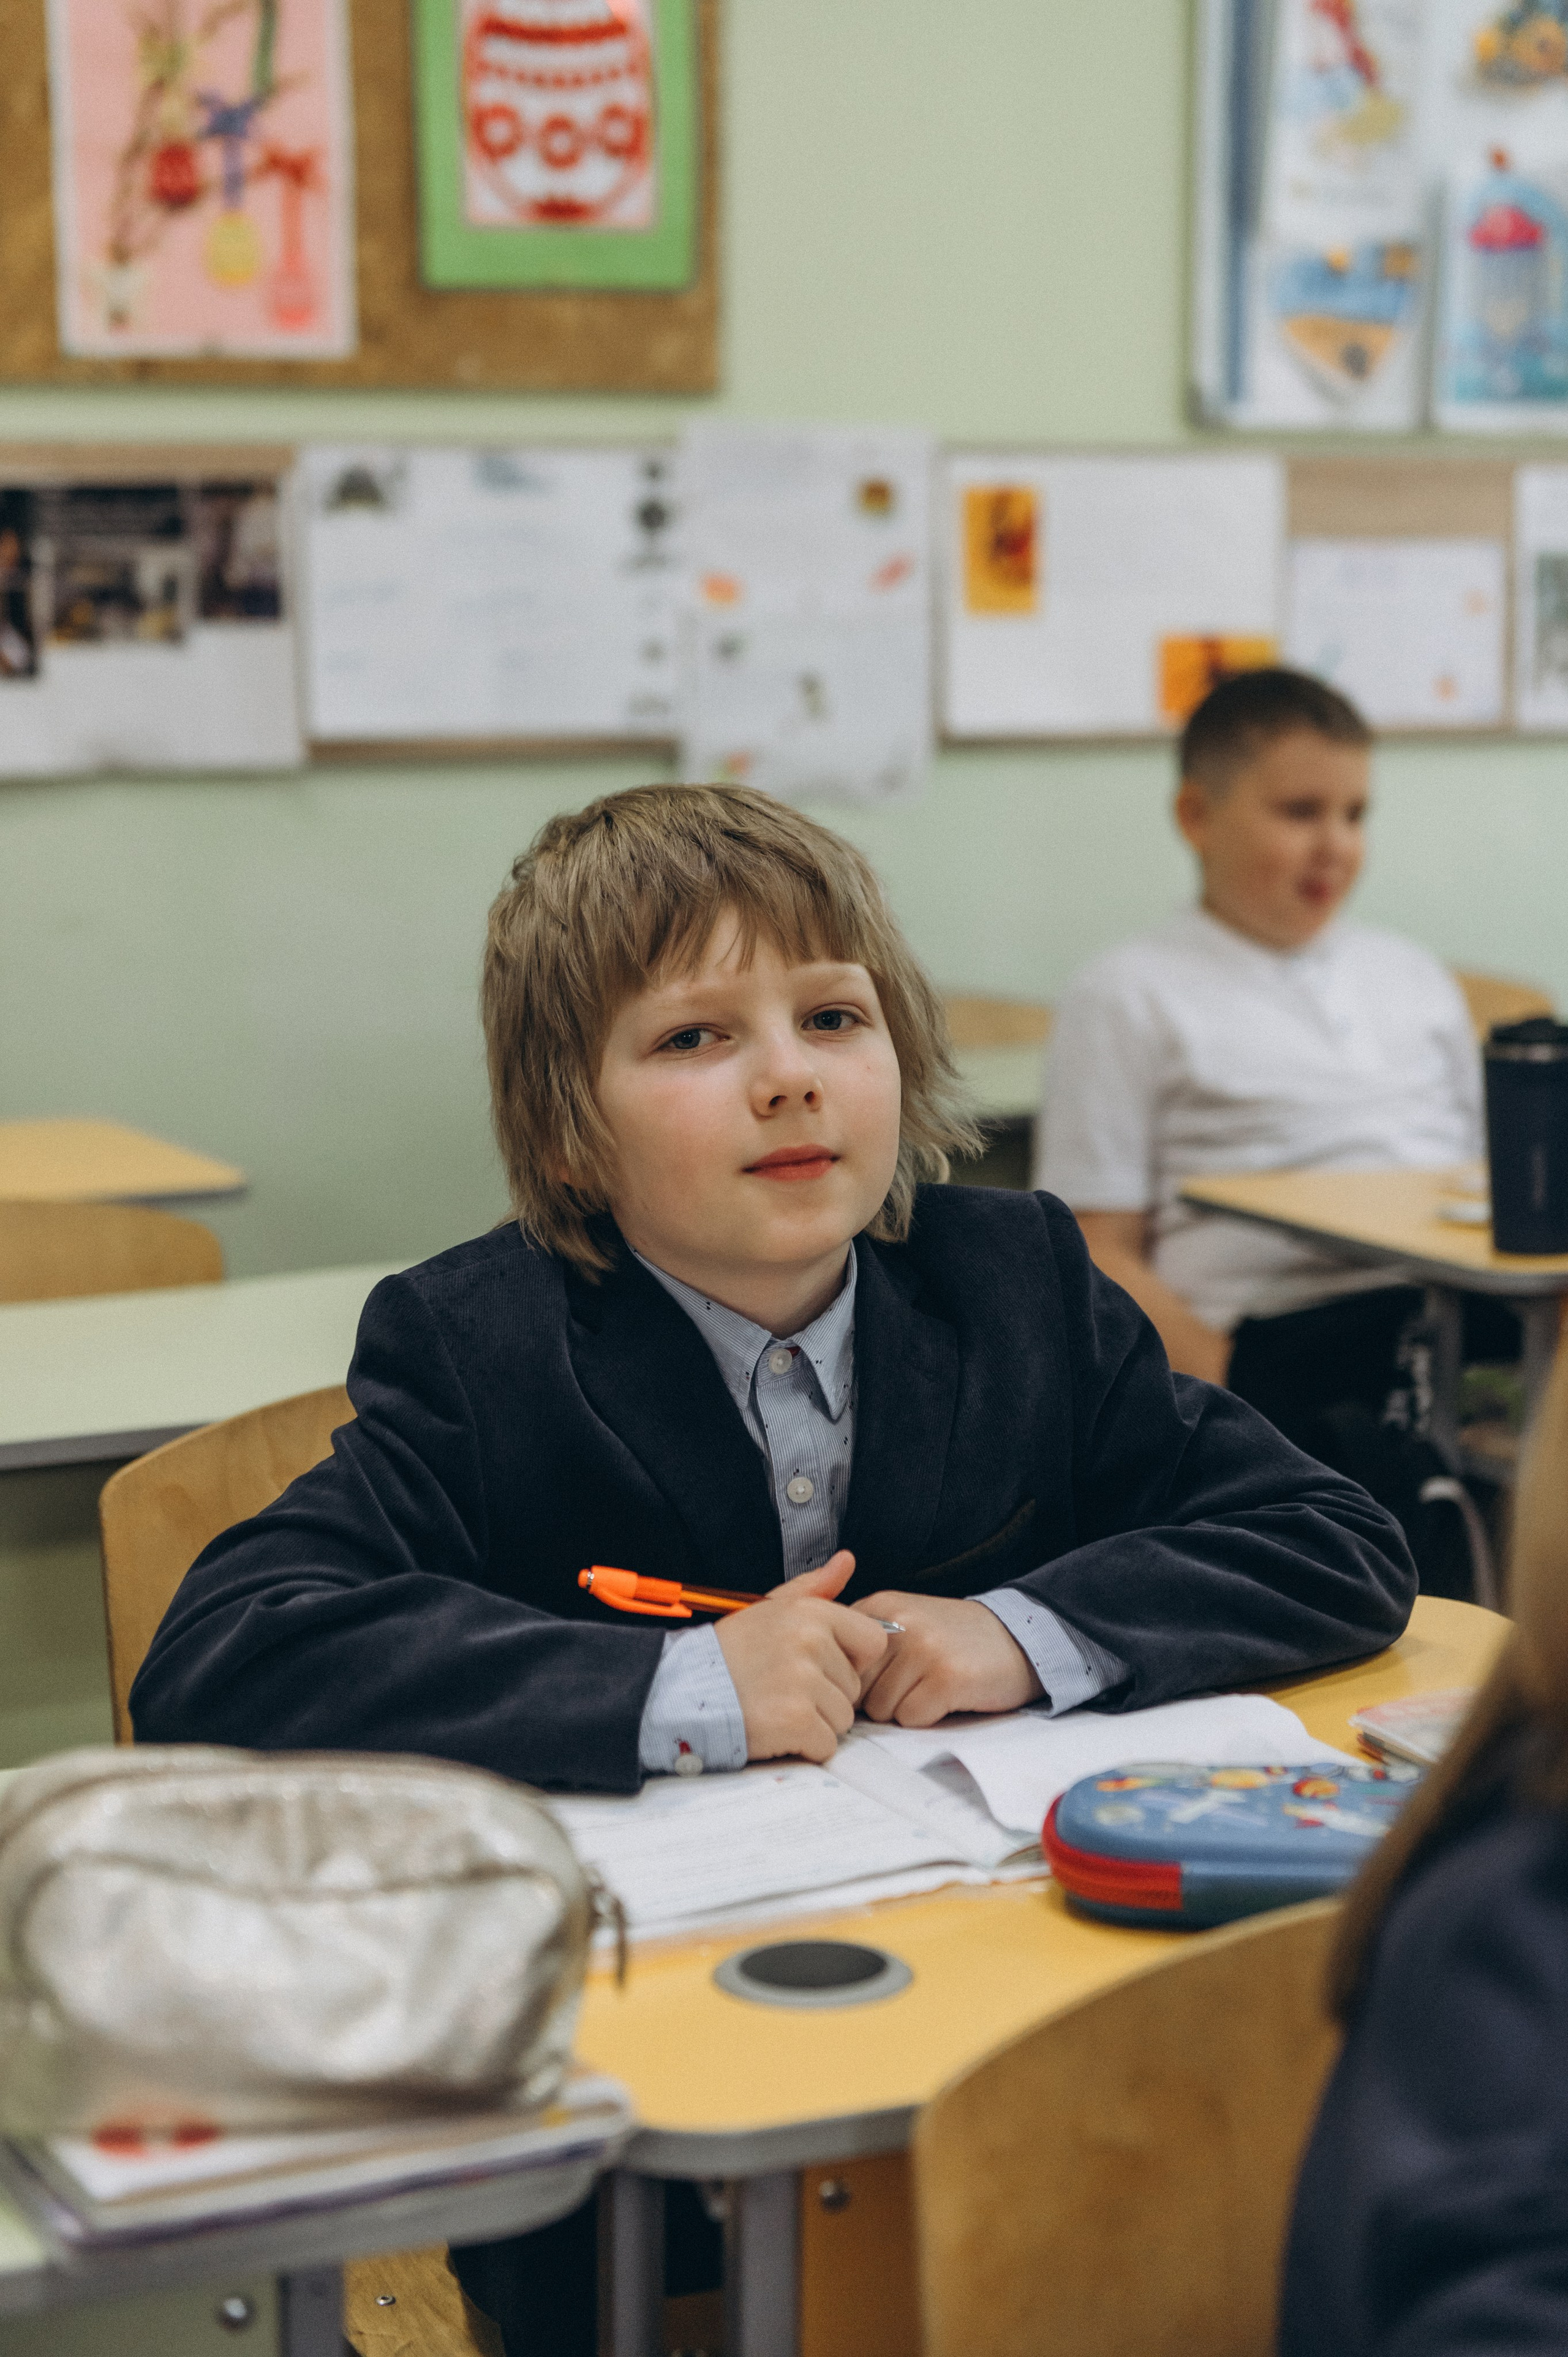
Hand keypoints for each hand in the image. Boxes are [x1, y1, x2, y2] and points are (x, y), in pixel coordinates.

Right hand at [716, 1552, 888, 1763]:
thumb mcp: (768, 1609)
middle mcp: (810, 1642)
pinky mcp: (796, 1720)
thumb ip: (813, 1588)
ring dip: (815, 1722)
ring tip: (776, 1707)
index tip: (818, 1664)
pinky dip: (804, 1746)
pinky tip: (774, 1729)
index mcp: (809, 1612)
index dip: (850, 1658)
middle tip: (783, 1688)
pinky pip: (826, 1745)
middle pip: (854, 1686)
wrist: (680, 1692)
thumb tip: (847, 1561)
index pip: (872, 1641)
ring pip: (843, 1718)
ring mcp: (804, 1682)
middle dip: (826, 1695)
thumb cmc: (729, 1654)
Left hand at [852, 1592, 1043, 1727]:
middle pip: (855, 1689)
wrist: (1016, 1638)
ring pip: (881, 1709)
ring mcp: (923, 1650)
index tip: (877, 1678)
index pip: (835, 1659)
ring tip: (929, 1687)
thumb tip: (824, 1684)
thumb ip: (862, 1644)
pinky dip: (927, 1717)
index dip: (853, 1680)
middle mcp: (897, 1623)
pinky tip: (946, 1697)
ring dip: (903, 1709)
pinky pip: (911, 1718)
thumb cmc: (952, 1639)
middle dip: (878, 1697)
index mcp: (879, 1606)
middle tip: (913, 1683)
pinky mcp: (947, 1679)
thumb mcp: (902, 1622)